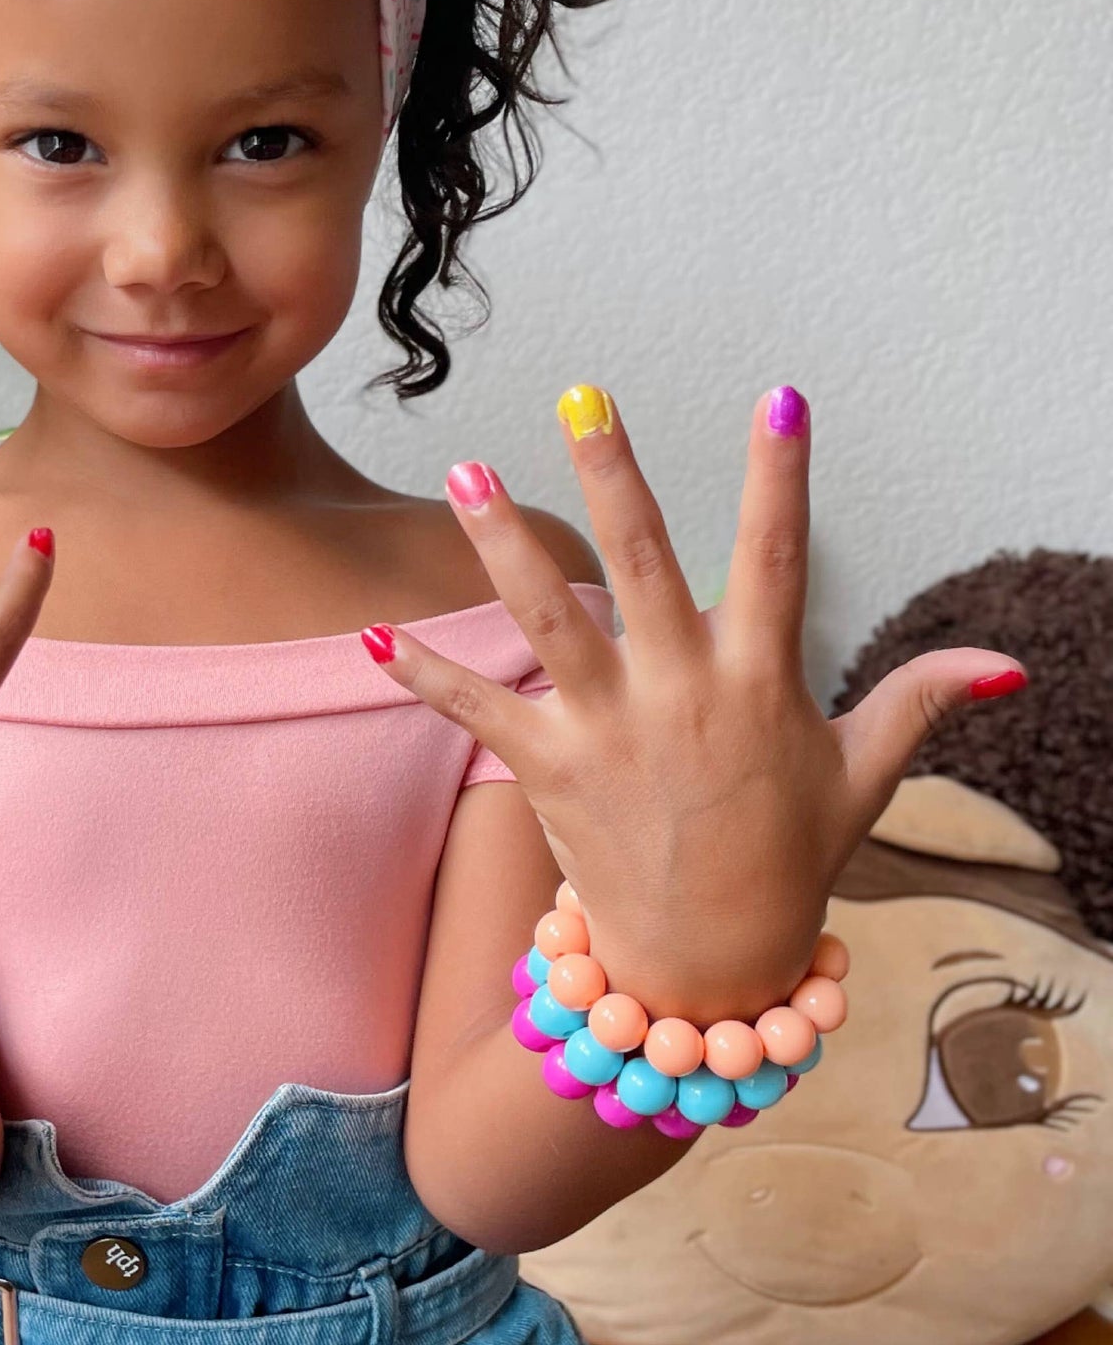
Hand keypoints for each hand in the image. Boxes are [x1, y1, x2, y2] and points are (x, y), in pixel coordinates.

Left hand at [360, 383, 1026, 1026]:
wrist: (712, 967)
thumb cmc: (787, 856)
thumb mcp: (860, 776)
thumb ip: (915, 702)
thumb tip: (1001, 661)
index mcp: (759, 682)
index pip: (775, 560)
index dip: (780, 480)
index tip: (781, 400)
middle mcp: (682, 695)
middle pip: (643, 564)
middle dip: (613, 476)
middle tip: (583, 400)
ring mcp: (610, 733)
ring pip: (548, 620)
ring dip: (502, 545)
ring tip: (464, 470)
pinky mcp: (549, 772)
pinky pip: (477, 712)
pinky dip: (421, 674)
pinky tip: (367, 634)